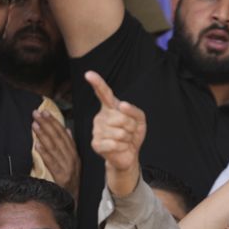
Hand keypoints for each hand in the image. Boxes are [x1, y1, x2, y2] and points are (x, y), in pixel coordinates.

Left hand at [33, 109, 80, 202]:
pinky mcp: (62, 177)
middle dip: (47, 124)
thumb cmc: (69, 181)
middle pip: (59, 139)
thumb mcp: (72, 162)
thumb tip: (68, 130)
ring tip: (35, 125)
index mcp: (75, 154)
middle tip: (36, 114)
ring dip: (44, 135)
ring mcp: (68, 168)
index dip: (55, 122)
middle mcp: (73, 159)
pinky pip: (51, 162)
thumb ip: (70, 146)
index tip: (45, 112)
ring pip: (54, 148)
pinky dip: (44, 152)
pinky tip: (37, 144)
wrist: (72, 200)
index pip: (64, 135)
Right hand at [87, 71, 145, 196]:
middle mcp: (100, 117)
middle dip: (131, 127)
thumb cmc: (132, 134)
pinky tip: (119, 147)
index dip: (97, 83)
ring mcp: (96, 130)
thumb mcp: (139, 120)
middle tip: (129, 132)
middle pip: (122, 117)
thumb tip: (122, 105)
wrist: (129, 154)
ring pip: (120, 132)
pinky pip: (114, 143)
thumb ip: (134, 110)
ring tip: (124, 140)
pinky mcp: (96, 144)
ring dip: (128, 138)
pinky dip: (122, 147)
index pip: (104, 93)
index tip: (88, 74)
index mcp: (110, 108)